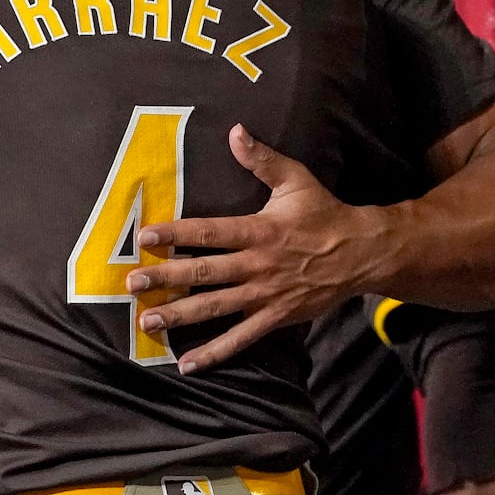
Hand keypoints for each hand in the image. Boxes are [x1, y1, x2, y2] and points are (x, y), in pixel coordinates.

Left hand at [128, 125, 387, 373]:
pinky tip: (186, 363)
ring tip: (147, 322)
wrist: (363, 253)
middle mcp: (258, 265)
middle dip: (166, 278)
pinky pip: (241, 339)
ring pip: (216, 308)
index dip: (176, 234)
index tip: (144, 236)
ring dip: (180, 316)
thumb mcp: (296, 180)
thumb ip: (262, 159)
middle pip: (205, 273)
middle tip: (132, 283)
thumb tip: (235, 131)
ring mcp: (266, 295)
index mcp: (259, 231)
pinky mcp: (276, 317)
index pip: (210, 232)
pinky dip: (214, 352)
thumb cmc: (324, 213)